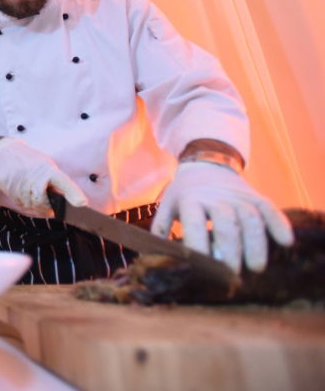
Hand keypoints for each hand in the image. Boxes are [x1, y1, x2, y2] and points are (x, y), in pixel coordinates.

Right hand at [0, 138, 87, 213]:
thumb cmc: (29, 161)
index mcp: (48, 169)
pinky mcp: (9, 189)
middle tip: (46, 201)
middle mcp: (35, 177)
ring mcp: (21, 184)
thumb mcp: (45, 165)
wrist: (3, 153)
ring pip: (30, 206)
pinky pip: (19, 203)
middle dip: (46, 206)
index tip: (82, 203)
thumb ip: (55, 182)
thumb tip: (66, 201)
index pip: (63, 182)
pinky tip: (21, 189)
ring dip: (32, 203)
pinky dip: (22, 200)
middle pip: (44, 203)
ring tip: (30, 190)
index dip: (73, 193)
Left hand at [150, 161, 293, 272]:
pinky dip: (279, 224)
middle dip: (229, 249)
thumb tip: (154, 259)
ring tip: (256, 267)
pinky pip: (270, 209)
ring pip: (250, 217)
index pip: (195, 221)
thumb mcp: (168, 206)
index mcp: (190, 200)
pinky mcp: (256, 197)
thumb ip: (162, 230)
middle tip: (231, 273)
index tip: (202, 265)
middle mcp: (215, 197)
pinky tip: (285, 242)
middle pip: (225, 222)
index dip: (198, 242)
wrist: (205, 166)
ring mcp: (238, 196)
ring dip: (255, 243)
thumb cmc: (184, 195)